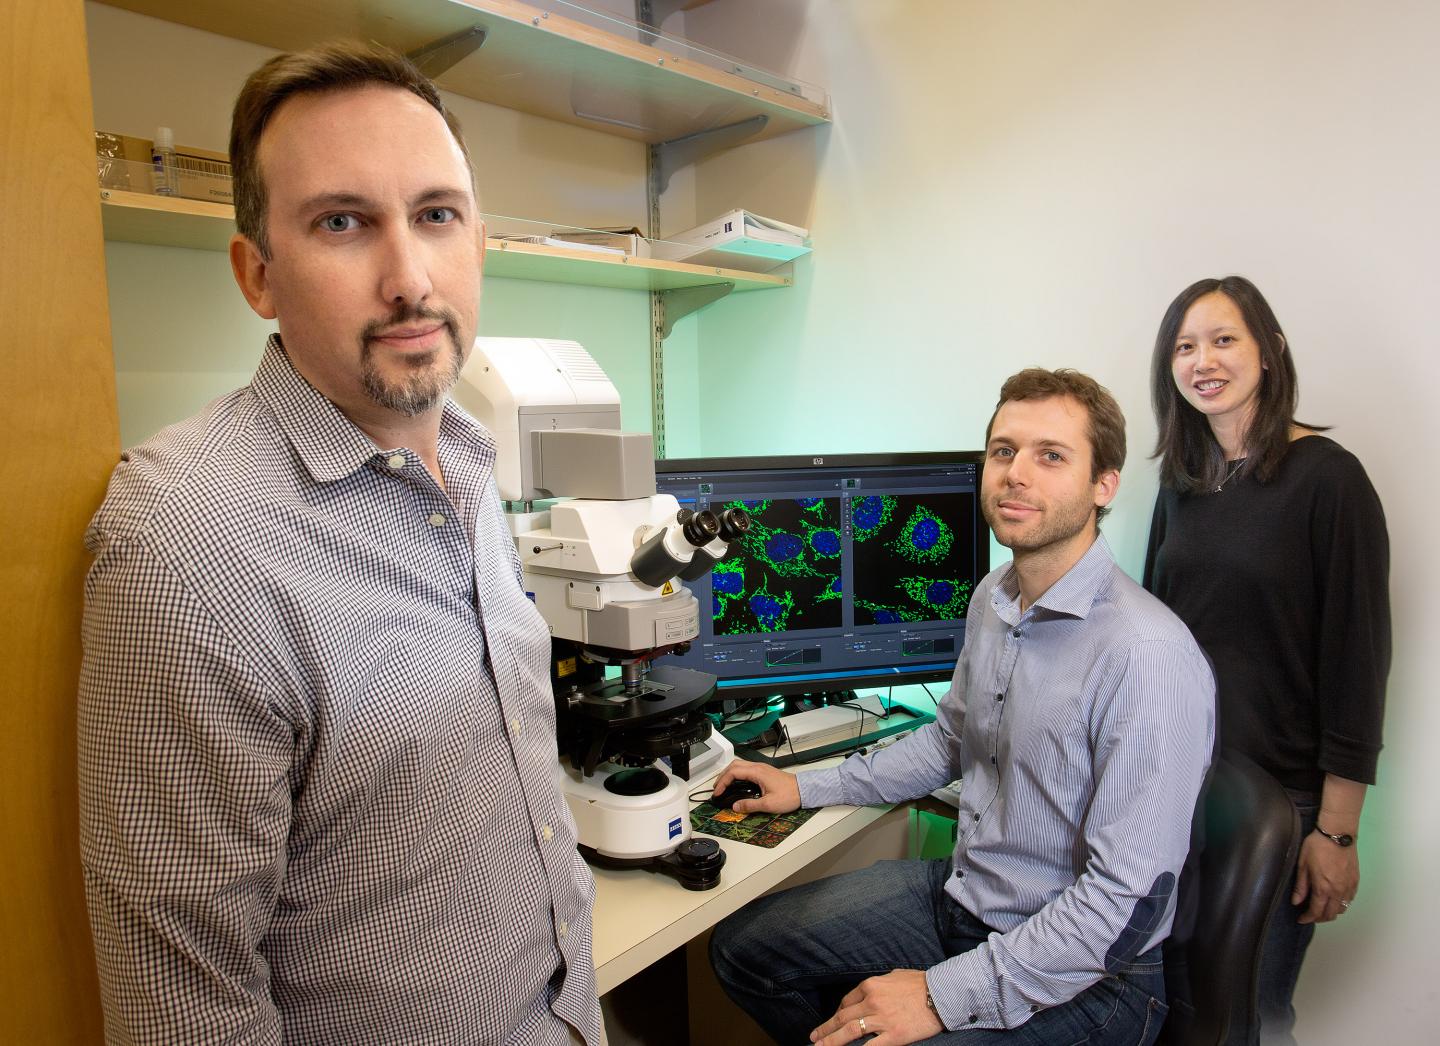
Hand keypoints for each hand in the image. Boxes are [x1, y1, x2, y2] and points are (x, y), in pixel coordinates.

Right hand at [709, 758, 799, 814]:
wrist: (804, 790)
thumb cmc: (789, 795)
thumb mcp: (768, 804)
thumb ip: (750, 806)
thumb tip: (735, 807)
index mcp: (757, 772)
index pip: (733, 772)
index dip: (722, 782)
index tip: (718, 793)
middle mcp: (758, 767)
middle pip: (734, 765)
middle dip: (723, 776)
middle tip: (717, 788)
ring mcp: (761, 768)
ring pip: (740, 765)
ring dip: (729, 774)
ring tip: (724, 785)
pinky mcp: (764, 772)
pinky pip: (746, 769)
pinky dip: (737, 774)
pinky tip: (737, 783)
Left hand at [809, 969, 941, 1044]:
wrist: (942, 993)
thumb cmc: (920, 983)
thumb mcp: (893, 976)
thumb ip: (878, 985)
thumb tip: (867, 993)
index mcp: (870, 985)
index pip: (846, 1002)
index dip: (836, 1014)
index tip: (832, 1022)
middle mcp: (872, 1001)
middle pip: (842, 1017)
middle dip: (826, 1029)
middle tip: (814, 1038)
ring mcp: (881, 1019)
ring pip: (849, 1032)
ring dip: (831, 1041)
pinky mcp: (893, 1035)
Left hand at [1293, 830, 1359, 923]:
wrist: (1337, 834)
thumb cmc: (1317, 847)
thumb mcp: (1303, 865)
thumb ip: (1300, 886)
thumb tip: (1296, 902)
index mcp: (1323, 888)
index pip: (1316, 912)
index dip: (1307, 918)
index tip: (1301, 919)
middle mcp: (1338, 891)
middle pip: (1331, 914)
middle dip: (1319, 918)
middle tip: (1310, 915)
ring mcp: (1349, 887)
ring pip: (1342, 909)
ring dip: (1331, 912)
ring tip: (1321, 908)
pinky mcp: (1356, 881)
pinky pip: (1350, 900)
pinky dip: (1342, 904)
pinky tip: (1334, 899)